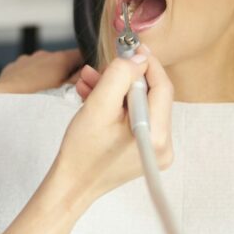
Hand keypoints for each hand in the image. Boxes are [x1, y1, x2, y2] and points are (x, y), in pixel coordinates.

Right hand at [0, 47, 174, 233]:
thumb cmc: (81, 152)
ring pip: (138, 105)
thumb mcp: (98, 106)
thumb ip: (119, 76)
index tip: (131, 48)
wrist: (71, 184)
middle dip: (123, 78)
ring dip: (114, 90)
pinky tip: (92, 95)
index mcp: (157, 136)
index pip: (162, 87)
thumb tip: (137, 57)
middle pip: (150, 96)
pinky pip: (134, 117)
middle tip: (100, 68)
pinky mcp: (143, 150)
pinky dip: (115, 104)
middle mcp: (162, 145)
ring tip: (87, 81)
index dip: (147, 63)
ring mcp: (154, 149)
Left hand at [0, 48, 82, 139]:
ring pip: (44, 67)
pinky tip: (30, 97)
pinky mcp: (13, 69)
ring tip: (47, 98)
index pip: (82, 55)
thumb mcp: (64, 96)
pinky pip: (28, 73)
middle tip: (69, 94)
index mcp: (59, 59)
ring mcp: (27, 60)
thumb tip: (93, 76)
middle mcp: (43, 55)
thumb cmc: (31, 101)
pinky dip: (31, 81)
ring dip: (48, 78)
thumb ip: (81, 83)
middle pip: (63, 62)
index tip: (90, 79)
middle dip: (67, 75)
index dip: (88, 67)